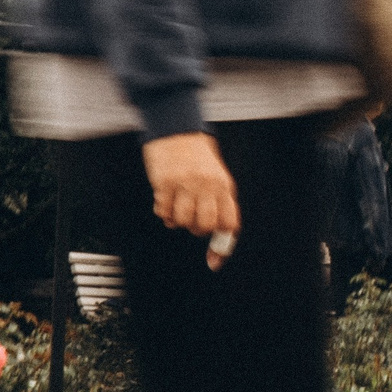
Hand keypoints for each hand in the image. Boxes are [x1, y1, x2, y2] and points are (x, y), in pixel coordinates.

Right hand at [144, 132, 239, 267]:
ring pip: (181, 222)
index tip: (214, 261)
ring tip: (177, 208)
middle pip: (204, 226)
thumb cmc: (198, 156)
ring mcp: (186, 184)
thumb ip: (219, 202)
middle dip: (196, 230)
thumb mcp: (217, 176)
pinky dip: (162, 212)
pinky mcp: (165, 182)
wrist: (177, 130)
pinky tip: (165, 200)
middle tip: (191, 219)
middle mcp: (207, 186)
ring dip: (176, 221)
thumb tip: (220, 234)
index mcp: (224, 186)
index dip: (222, 246)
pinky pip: (163, 211)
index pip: (229, 224)